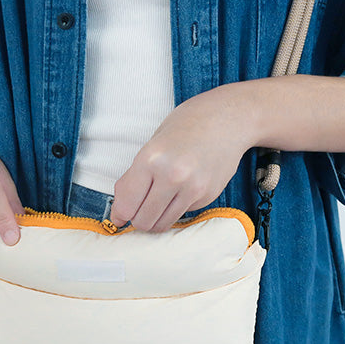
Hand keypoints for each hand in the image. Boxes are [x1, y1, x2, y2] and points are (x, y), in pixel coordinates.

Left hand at [109, 87, 254, 231]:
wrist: (226, 119)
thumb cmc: (185, 127)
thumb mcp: (150, 146)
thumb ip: (132, 180)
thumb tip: (118, 214)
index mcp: (151, 159)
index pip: (127, 206)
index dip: (120, 214)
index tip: (121, 215)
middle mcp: (172, 176)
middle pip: (144, 221)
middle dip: (138, 220)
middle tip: (140, 208)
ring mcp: (193, 188)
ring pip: (163, 224)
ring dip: (156, 219)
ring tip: (158, 202)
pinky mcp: (208, 196)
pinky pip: (182, 214)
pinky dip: (177, 207)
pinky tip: (183, 187)